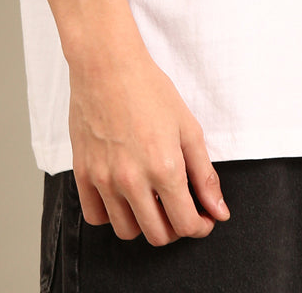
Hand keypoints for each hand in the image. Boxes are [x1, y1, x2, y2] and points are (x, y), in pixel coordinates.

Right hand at [67, 37, 230, 245]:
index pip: (186, 224)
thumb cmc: (149, 90)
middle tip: (179, 209)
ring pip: (126, 231)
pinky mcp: (82, 173)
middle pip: (157, 236)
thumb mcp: (188, 128)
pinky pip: (95, 216)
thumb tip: (219, 211)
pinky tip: (124, 195)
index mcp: (164, 168)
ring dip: (144, 223)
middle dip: (175, 228)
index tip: (203, 219)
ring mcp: (104, 179)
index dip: (200, 227)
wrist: (108, 66)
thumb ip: (205, 174)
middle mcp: (132, 180)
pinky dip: (111, 214)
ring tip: (152, 200)